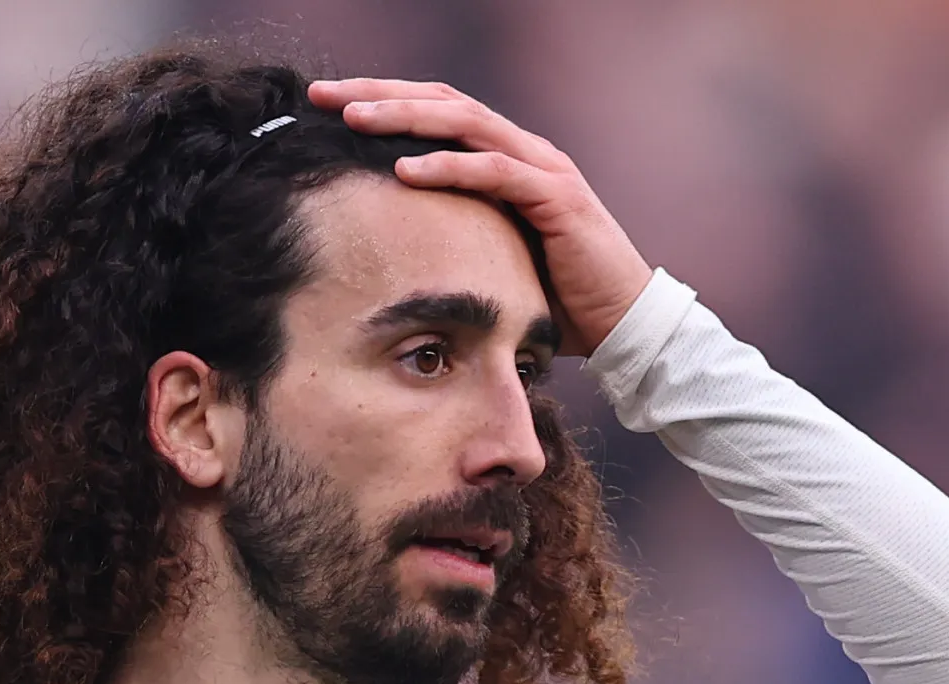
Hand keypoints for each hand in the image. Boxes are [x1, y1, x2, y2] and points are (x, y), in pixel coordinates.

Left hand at [308, 78, 652, 355]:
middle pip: (443, 102)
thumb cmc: (553, 298)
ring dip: (405, 117)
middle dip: (380, 94)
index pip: (437, 112)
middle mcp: (523, 151)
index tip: (328, 105)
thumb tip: (389, 249)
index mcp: (505, 158)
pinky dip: (449, 166)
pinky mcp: (556, 198)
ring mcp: (542, 168)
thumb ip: (451, 237)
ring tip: (354, 118)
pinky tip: (405, 169)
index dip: (384, 101)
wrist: (623, 324)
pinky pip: (495, 172)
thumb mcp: (488, 257)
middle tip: (325, 94)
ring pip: (465, 123)